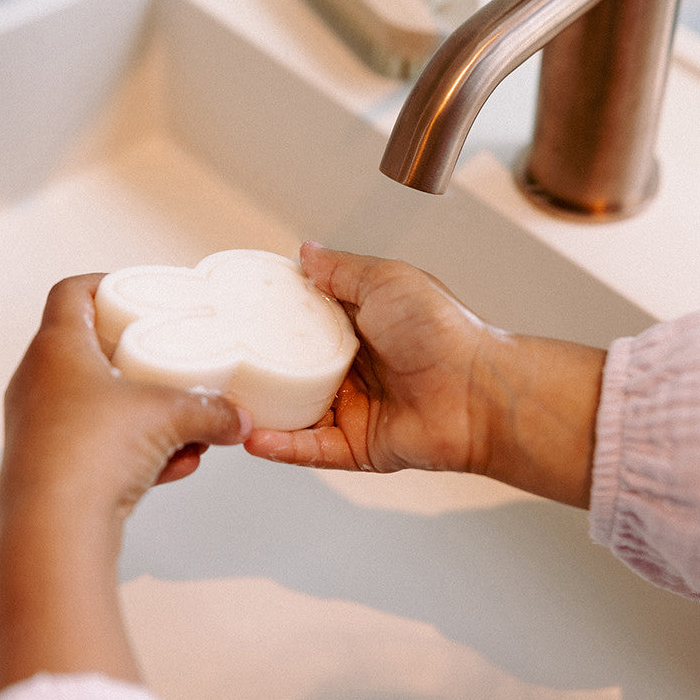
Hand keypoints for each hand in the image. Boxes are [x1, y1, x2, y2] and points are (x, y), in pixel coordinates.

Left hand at [0, 273, 251, 524]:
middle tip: (169, 356)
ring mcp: (40, 427)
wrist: (56, 533)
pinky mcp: (49, 468)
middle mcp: (38, 384)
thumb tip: (240, 421)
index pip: (71, 294)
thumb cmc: (94, 454)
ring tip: (186, 425)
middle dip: (137, 356)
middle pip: (89, 350)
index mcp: (57, 350)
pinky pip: (100, 445)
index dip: (105, 284)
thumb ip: (212, 412)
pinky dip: (136, 450)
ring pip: (99, 403)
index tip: (137, 293)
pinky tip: (175, 466)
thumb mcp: (170, 417)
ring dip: (145, 412)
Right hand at [245, 243, 605, 507]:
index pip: (303, 324)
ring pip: (295, 412)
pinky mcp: (356, 445)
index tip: (239, 312)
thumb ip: (342, 269)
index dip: (273, 319)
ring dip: (262, 410)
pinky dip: (280, 445)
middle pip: (294, 370)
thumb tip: (307, 251)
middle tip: (221, 361)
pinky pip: (310, 448)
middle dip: (260, 368)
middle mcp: (353, 369)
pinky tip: (252, 436)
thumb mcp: (386, 281)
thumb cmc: (443, 331)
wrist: (478, 389)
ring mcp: (352, 408)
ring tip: (225, 403)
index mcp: (359, 328)